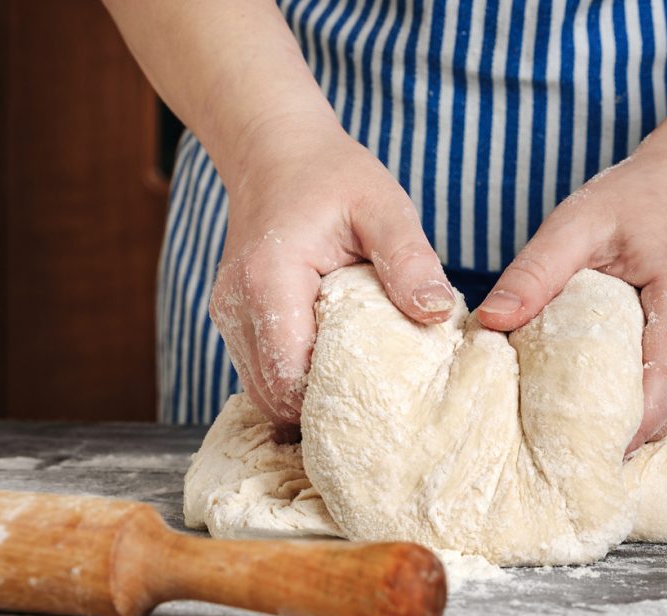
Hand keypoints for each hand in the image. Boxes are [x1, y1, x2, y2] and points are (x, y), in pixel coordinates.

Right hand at [210, 120, 453, 426]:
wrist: (275, 151)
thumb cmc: (333, 175)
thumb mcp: (383, 205)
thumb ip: (408, 258)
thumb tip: (437, 313)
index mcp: (270, 281)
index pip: (289, 375)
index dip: (332, 404)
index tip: (385, 409)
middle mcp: (237, 306)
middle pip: (273, 394)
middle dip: (323, 412)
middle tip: (382, 413)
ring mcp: (229, 316)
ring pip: (263, 390)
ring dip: (307, 399)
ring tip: (363, 395)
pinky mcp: (235, 320)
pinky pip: (262, 371)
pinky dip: (295, 381)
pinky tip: (336, 373)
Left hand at [477, 142, 666, 449]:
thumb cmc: (641, 197)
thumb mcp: (579, 221)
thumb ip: (536, 272)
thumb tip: (489, 323)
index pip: (663, 385)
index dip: (623, 428)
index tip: (572, 454)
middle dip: (624, 438)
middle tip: (564, 457)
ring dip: (641, 427)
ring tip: (584, 440)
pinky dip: (656, 408)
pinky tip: (616, 409)